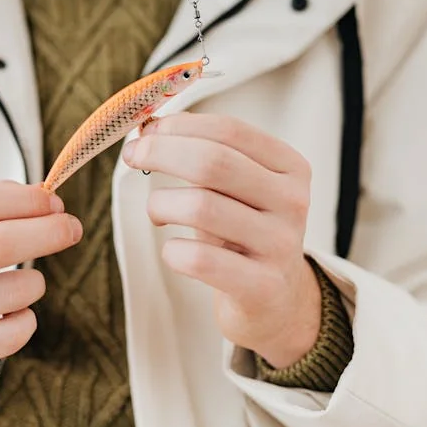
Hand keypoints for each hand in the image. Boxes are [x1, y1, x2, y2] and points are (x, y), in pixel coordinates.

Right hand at [0, 181, 82, 389]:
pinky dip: (27, 318)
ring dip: (36, 281)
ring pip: (15, 291)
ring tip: (29, 282)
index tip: (54, 203)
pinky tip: (12, 314)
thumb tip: (48, 201)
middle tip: (72, 229)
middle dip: (47, 232)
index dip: (25, 200)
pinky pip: (14, 332)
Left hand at [122, 114, 320, 368]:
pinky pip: (200, 259)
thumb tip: (147, 129)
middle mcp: (292, 202)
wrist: (277, 300)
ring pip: (201, 207)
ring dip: (160, 203)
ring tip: (156, 211)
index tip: (145, 131)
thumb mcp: (235, 189)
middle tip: (133, 157)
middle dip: (161, 153)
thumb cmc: (242, 233)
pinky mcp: (262, 286)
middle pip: (213, 162)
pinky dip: (172, 251)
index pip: (229, 131)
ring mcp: (281, 245)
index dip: (179, 126)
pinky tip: (173, 250)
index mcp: (289, 167)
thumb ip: (202, 156)